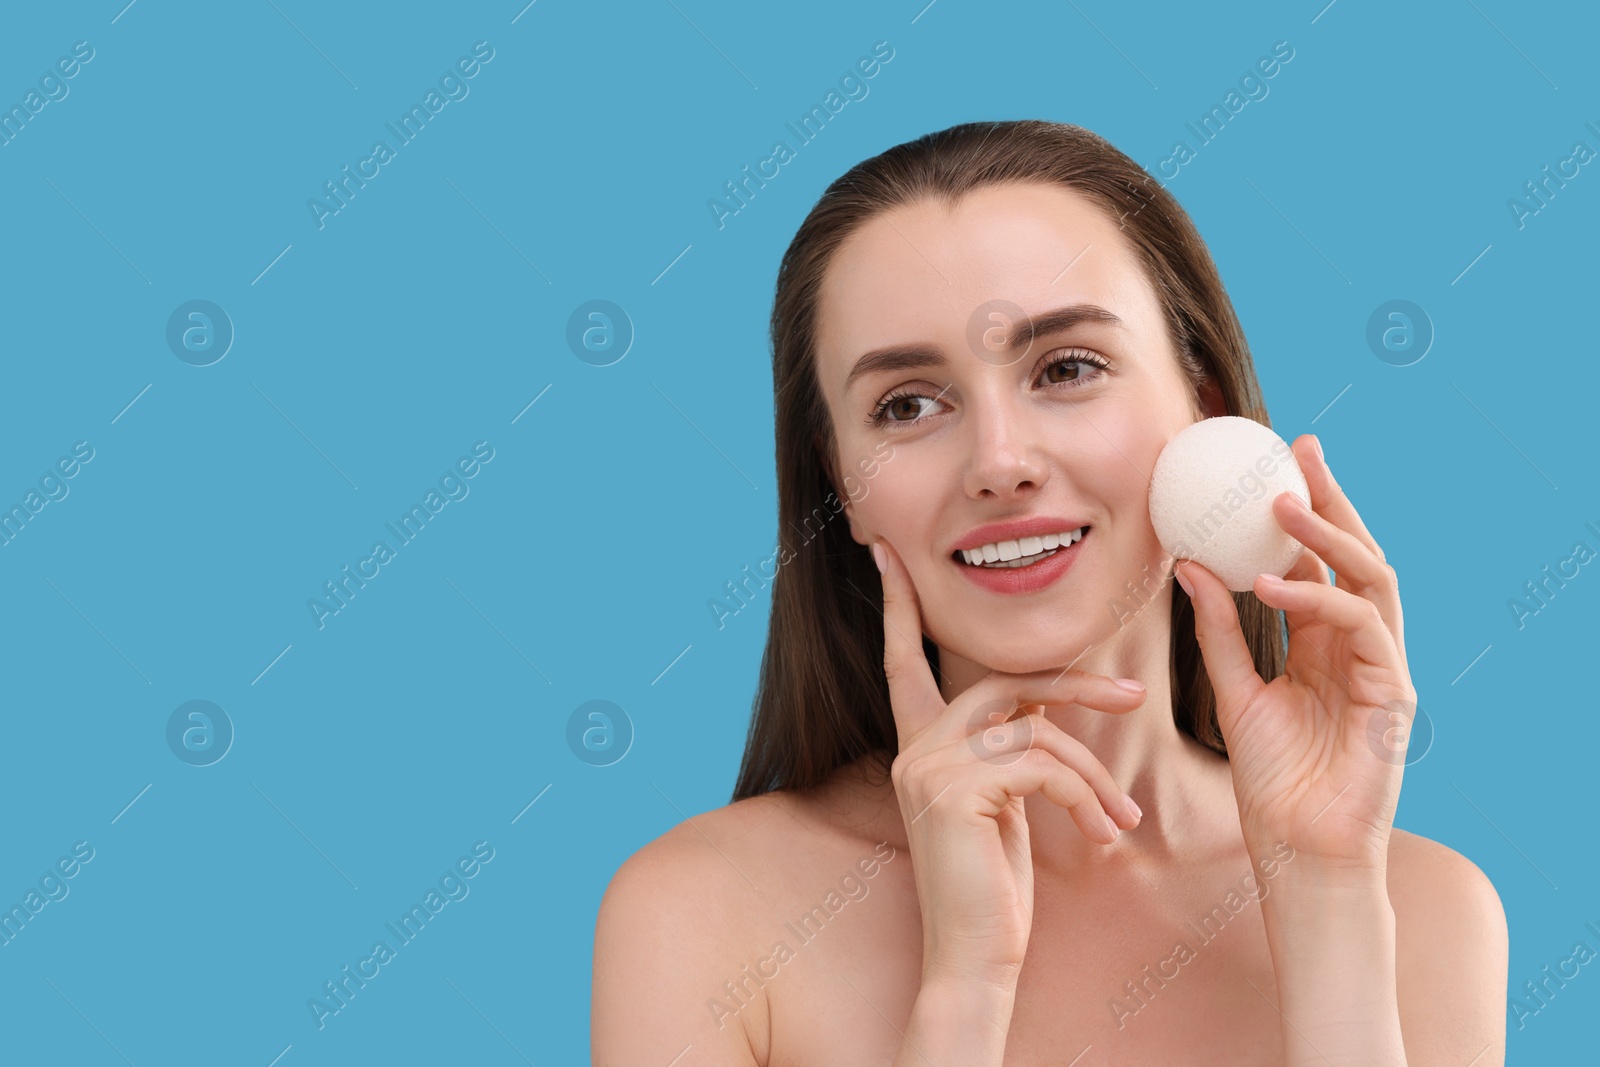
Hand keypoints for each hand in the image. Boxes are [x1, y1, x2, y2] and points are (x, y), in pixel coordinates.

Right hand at [872, 537, 1146, 984]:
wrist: (975, 958)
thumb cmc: (994, 888)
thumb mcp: (1002, 806)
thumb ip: (1006, 751)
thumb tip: (1041, 713)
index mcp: (918, 747)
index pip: (902, 661)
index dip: (896, 607)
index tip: (882, 555)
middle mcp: (913, 748)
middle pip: (1004, 683)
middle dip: (1075, 687)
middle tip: (1135, 699)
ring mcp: (928, 767)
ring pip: (1037, 730)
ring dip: (1094, 774)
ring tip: (1120, 820)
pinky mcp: (954, 791)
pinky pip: (1043, 766)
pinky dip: (1086, 797)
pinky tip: (1104, 835)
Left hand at [1174, 434, 1413, 875]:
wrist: (1300, 853)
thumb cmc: (1273, 783)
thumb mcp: (1234, 693)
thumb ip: (1215, 631)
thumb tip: (1188, 564)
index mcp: (1322, 645)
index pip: (1318, 564)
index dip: (1301, 513)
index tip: (1272, 463)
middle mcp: (1358, 648)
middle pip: (1355, 556)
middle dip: (1332, 499)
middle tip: (1301, 449)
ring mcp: (1383, 669)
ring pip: (1370, 580)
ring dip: (1329, 537)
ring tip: (1281, 505)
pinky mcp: (1395, 694)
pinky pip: (1362, 629)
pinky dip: (1319, 601)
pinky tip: (1272, 586)